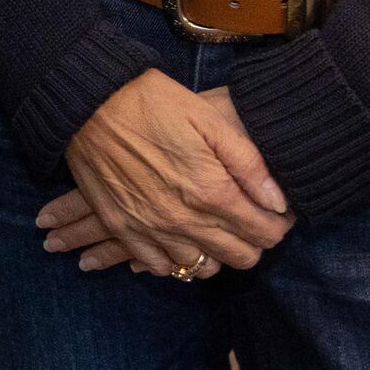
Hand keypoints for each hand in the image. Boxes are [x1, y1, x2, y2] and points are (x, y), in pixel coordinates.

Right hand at [51, 74, 291, 278]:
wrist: (90, 102)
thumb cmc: (154, 103)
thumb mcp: (209, 120)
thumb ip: (249, 163)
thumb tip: (278, 202)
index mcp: (212, 192)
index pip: (265, 233)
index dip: (277, 224)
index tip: (274, 211)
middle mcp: (184, 220)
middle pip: (239, 257)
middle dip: (252, 240)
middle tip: (247, 218)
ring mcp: (151, 228)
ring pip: (202, 268)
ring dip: (215, 252)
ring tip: (213, 227)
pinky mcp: (122, 228)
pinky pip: (160, 266)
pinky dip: (175, 258)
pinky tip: (178, 236)